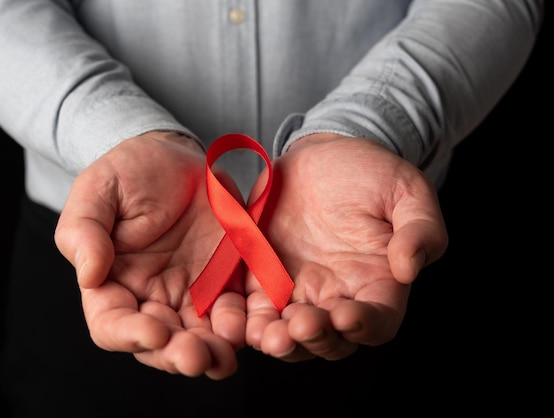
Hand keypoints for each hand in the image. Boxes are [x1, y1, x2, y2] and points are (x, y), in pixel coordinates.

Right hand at [54, 132, 245, 378]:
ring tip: (224, 357)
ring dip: (211, 353)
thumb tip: (88, 276)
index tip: (154, 333)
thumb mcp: (99, 190)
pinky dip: (242, 328)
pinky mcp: (225, 283)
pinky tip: (252, 330)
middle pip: (159, 343)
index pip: (112, 323)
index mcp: (112, 282)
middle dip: (177, 355)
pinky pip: (234, 314)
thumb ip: (84, 230)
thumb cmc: (131, 171)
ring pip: (198, 338)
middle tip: (196, 357)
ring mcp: (191, 294)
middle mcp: (151, 297)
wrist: (179, 157)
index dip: (130, 334)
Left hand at [245, 133, 447, 360]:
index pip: (377, 320)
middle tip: (298, 327)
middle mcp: (337, 296)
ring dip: (277, 340)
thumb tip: (410, 267)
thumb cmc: (370, 173)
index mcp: (377, 282)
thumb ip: (420, 228)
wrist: (320, 155)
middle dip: (314, 339)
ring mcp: (297, 290)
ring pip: (288, 333)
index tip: (346, 316)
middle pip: (329, 339)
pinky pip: (252, 308)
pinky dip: (245, 320)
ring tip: (266, 335)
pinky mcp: (262, 277)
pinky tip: (237, 321)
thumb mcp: (407, 191)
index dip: (364, 326)